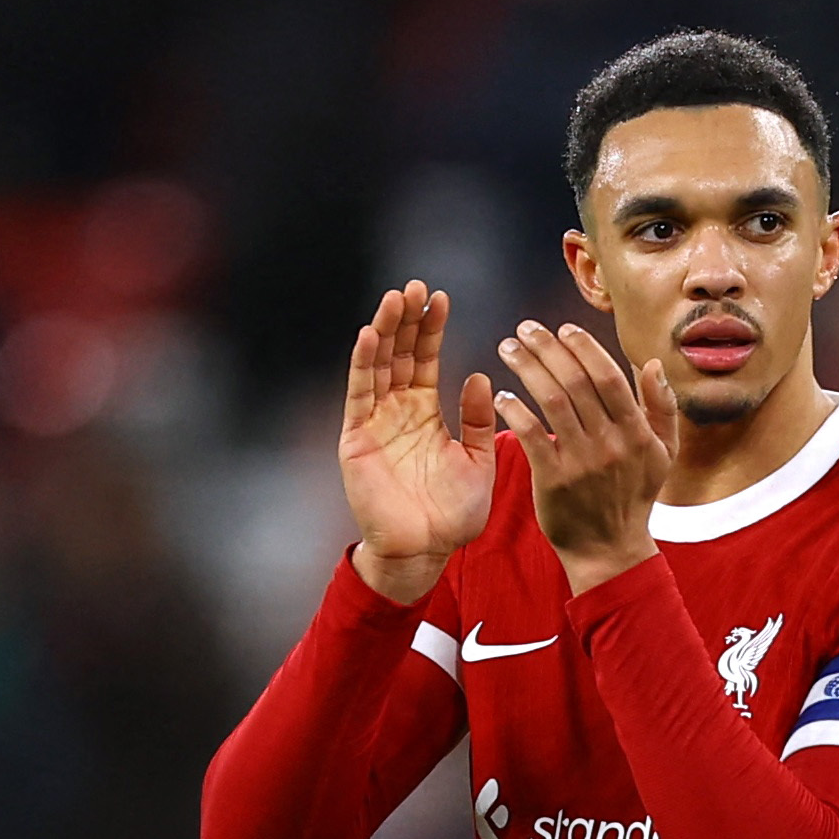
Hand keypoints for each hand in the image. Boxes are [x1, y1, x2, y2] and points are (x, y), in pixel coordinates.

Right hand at [339, 281, 495, 604]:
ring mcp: (374, 422)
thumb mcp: (479, 461)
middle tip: (416, 285)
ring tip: (395, 298)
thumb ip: (479, 420)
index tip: (441, 297)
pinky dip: (362, 364)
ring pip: (377, 366)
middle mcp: (397, 411)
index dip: (431, 328)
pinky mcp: (356, 438)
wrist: (425, 552)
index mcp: (425, 413)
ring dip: (384, 331)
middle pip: (399, 354)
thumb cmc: (452, 515)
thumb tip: (482, 375)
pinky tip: (369, 335)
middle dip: (406, 320)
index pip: (426, 359)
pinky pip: (358, 395)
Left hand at [493, 320, 677, 593]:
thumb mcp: (663, 453)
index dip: (583, 347)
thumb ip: (662, 407)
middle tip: (524, 329)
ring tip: (507, 348)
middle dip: (546, 347)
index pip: (607, 376)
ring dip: (526, 368)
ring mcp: (582, 462)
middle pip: (575, 381)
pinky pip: (531, 435)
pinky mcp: (554, 481)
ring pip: (550, 400)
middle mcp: (611, 444)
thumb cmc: (634, 497)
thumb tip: (652, 363)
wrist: (610, 551)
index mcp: (637, 432)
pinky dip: (514, 410)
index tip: (561, 328)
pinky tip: (501, 395)